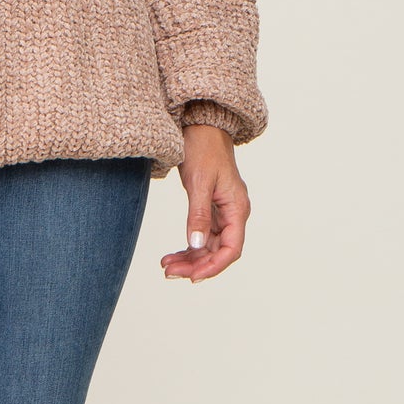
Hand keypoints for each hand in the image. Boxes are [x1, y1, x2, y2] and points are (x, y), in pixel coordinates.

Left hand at [159, 124, 250, 282]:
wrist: (201, 126)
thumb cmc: (203, 148)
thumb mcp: (199, 182)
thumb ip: (198, 214)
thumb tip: (195, 244)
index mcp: (237, 208)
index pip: (232, 249)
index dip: (214, 266)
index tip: (192, 277)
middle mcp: (233, 213)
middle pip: (218, 251)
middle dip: (195, 265)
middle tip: (169, 272)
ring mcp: (221, 212)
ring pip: (208, 246)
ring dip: (189, 259)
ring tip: (166, 266)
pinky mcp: (209, 209)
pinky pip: (201, 236)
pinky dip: (188, 247)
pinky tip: (173, 255)